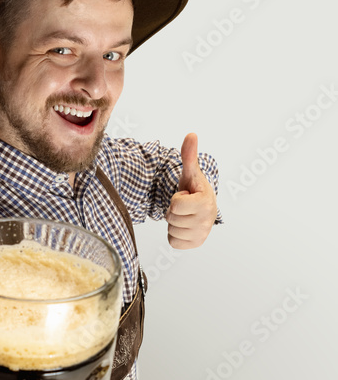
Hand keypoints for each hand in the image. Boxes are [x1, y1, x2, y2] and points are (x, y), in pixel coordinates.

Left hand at [165, 133, 217, 248]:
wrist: (202, 205)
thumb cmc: (194, 189)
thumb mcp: (190, 172)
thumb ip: (189, 155)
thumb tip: (191, 135)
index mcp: (205, 202)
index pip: (175, 205)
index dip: (176, 199)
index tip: (185, 196)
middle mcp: (207, 220)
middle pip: (172, 219)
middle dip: (173, 211)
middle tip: (183, 206)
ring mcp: (202, 234)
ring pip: (172, 232)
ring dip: (173, 223)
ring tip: (184, 215)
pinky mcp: (196, 244)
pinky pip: (173, 243)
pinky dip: (174, 236)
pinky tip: (183, 226)